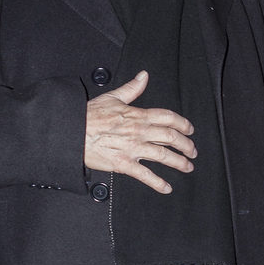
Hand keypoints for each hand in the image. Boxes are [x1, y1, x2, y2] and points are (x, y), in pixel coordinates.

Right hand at [84, 71, 195, 192]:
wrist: (71, 131)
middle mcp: (139, 132)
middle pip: (171, 137)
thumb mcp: (112, 97)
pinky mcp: (123, 163)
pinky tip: (166, 187)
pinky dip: (158, 183)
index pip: (168, 117)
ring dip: (179, 163)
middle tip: (192, 151)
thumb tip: (143, 76)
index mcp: (137, 115)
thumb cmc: (88, 116)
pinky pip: (145, 175)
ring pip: (163, 156)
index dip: (183, 124)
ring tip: (187, 167)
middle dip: (186, 145)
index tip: (190, 130)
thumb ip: (131, 88)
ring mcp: (132, 148)